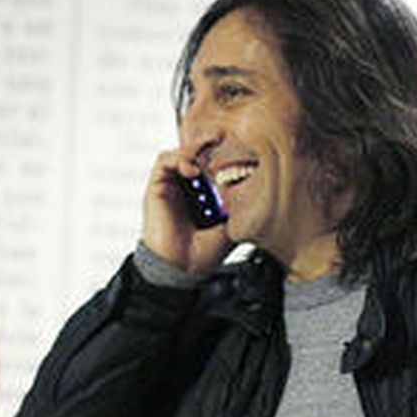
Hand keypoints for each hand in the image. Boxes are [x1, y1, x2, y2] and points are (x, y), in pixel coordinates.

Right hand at [140, 147, 233, 276]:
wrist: (180, 268)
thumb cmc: (202, 253)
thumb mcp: (231, 226)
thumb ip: (240, 208)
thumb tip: (259, 191)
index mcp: (204, 195)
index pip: (214, 165)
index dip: (225, 157)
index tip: (241, 157)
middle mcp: (187, 188)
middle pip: (198, 154)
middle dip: (212, 148)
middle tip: (227, 149)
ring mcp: (172, 186)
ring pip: (182, 153)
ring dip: (196, 151)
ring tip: (208, 159)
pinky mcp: (157, 187)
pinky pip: (164, 160)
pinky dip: (179, 158)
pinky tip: (192, 170)